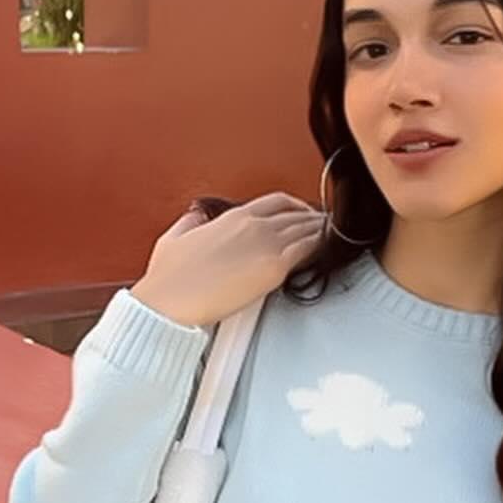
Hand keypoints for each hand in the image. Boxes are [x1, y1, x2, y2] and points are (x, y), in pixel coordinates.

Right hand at [131, 193, 324, 326]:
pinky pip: (308, 249)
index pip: (276, 202)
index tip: (301, 213)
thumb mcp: (175, 238)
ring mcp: (266, 244)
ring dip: (322, 230)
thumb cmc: (169, 279)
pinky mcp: (274, 268)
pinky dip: (321, 245)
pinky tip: (328, 249)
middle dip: (313, 218)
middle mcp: (253, 225)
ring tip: (333, 235)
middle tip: (323, 226)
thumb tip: (197, 217)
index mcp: (233, 217)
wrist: (170, 301)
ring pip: (307, 228)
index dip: (295, 206)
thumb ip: (191, 222)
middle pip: (296, 214)